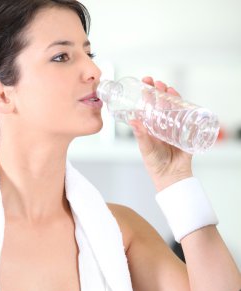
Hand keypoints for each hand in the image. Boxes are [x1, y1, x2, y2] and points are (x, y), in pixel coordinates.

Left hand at [130, 76, 192, 190]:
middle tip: (156, 83)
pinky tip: (182, 100)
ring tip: (167, 88)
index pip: (148, 105)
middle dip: (159, 91)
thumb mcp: (146, 148)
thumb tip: (133, 121)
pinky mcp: (186, 132)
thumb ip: (141, 136)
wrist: (172, 176)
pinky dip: (185, 107)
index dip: (147, 94)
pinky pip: (187, 117)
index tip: (144, 83)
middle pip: (162, 103)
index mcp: (150, 126)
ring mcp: (174, 126)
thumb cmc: (156, 164)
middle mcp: (162, 124)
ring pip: (174, 107)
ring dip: (171, 96)